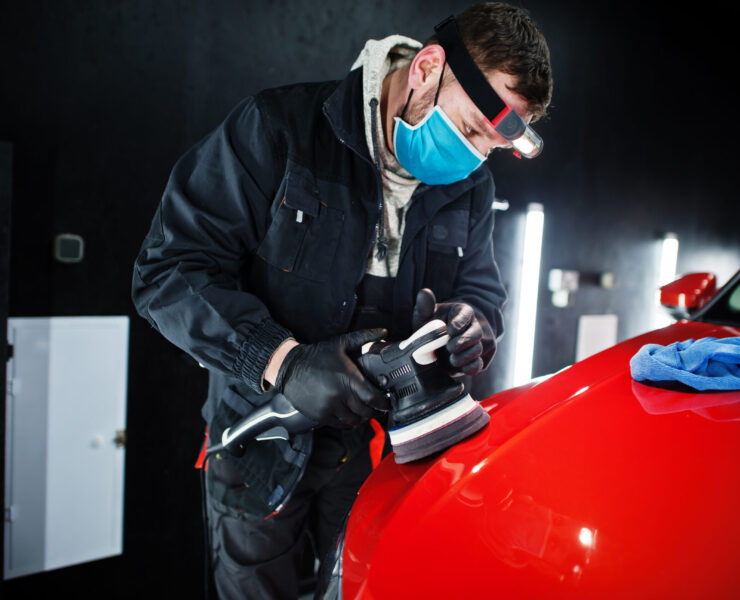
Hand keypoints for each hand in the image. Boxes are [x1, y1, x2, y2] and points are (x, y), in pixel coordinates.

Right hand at [274, 329, 389, 427]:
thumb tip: (383, 331)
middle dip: (374, 412)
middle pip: (365, 411)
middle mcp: (340, 394)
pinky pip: (340, 425)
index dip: (383, 404)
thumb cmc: (316, 356)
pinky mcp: (320, 415)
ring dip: (361, 419)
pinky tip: (350, 417)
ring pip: (353, 420)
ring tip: (363, 413)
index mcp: (348, 378)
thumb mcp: (340, 343)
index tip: (387, 404)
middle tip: (377, 409)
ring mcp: (329, 406)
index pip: (373, 398)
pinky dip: (348, 423)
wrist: (290, 367)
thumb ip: (364, 337)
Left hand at [412, 288, 495, 375]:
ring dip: (465, 356)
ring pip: (478, 349)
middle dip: (463, 342)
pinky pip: (480, 364)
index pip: (466, 314)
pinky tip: (461, 368)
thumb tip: (424, 292)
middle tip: (450, 347)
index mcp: (463, 312)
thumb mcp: (427, 316)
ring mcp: (480, 343)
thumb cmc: (434, 326)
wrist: (441, 344)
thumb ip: (425, 307)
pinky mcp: (481, 359)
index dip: (459, 322)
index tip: (449, 330)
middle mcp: (476, 326)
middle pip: (476, 333)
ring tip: (452, 359)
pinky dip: (471, 367)